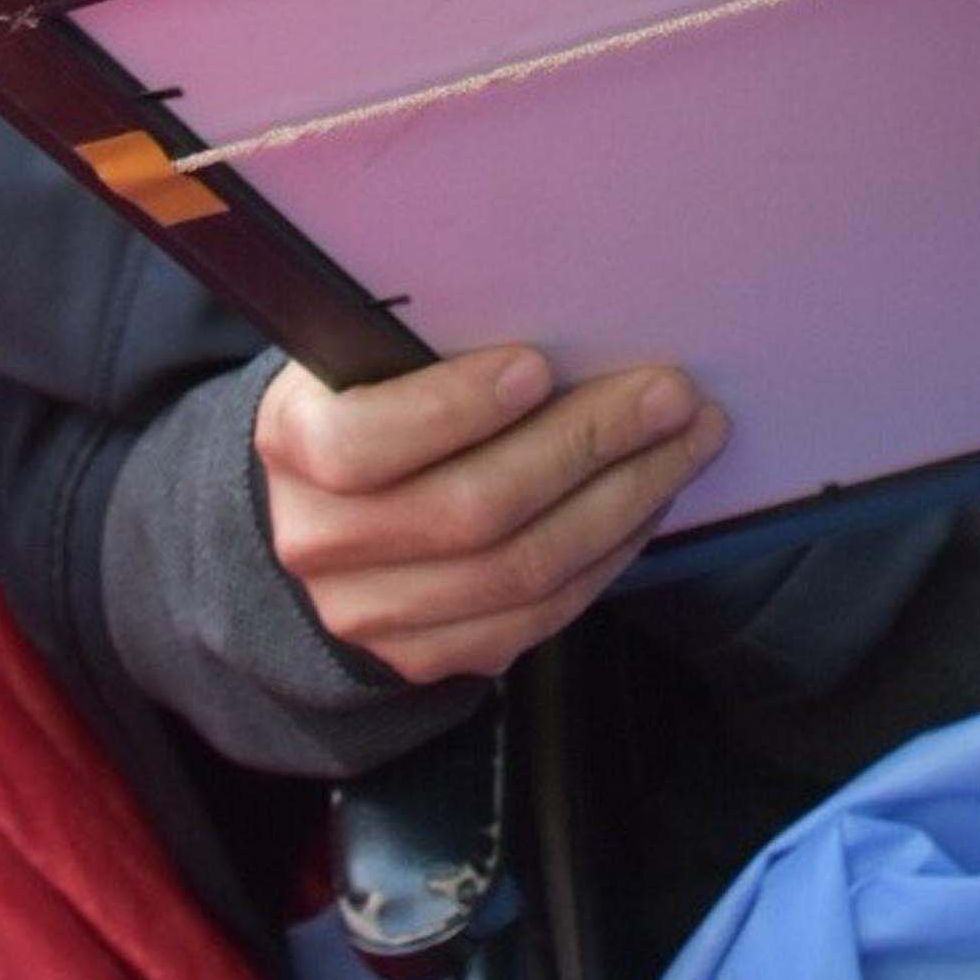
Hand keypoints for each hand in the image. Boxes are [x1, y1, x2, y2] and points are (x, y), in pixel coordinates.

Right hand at [258, 342, 730, 685]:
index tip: (539, 365)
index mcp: (293, 443)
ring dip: (623, 500)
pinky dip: (608, 554)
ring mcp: (372, 614)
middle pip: (471, 510)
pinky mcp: (429, 656)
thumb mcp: (369, 358)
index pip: (365, 442)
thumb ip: (431, 347)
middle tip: (670, 395)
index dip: (455, 407)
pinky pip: (538, 615)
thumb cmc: (372, 401)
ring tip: (686, 441)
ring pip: (520, 571)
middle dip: (586, 444)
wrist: (325, 512)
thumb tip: (566, 323)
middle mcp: (321, 542)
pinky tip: (648, 499)